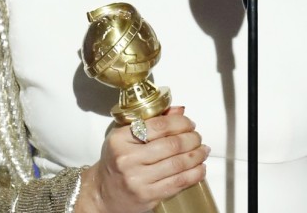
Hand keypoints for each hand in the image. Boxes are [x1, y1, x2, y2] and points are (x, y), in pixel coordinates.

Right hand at [76, 107, 209, 212]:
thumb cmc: (116, 161)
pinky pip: (178, 183)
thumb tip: (180, 111)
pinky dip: (194, 174)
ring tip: (203, 150)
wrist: (104, 194)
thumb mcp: (125, 136)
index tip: (189, 123)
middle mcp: (127, 159)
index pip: (159, 125)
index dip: (180, 123)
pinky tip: (200, 168)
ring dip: (196, 156)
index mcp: (120, 139)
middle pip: (172, 145)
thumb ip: (152, 121)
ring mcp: (138, 180)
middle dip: (192, 139)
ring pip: (178, 164)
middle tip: (197, 137)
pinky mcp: (148, 196)